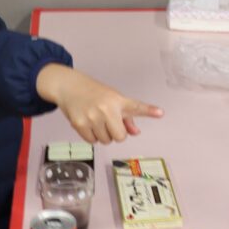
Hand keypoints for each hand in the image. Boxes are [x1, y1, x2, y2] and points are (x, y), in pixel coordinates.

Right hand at [36, 64, 163, 143]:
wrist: (68, 86)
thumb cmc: (93, 93)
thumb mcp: (112, 100)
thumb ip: (126, 117)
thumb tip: (135, 132)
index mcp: (117, 100)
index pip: (136, 107)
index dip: (149, 110)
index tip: (160, 113)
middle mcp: (106, 108)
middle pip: (120, 137)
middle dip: (116, 133)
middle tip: (108, 122)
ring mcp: (92, 117)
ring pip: (106, 141)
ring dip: (103, 135)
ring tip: (96, 120)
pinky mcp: (79, 124)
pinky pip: (92, 141)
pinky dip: (91, 136)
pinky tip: (87, 123)